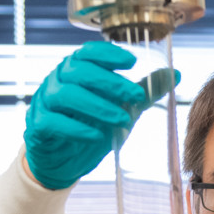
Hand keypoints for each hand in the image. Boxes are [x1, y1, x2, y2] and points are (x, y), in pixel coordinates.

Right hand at [22, 42, 178, 189]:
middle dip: (110, 83)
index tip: (131, 62)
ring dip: (98, 106)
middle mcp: (57, 81)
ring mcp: (44, 102)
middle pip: (79, 71)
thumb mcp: (120, 109)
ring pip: (66, 94)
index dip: (108, 54)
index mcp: (75, 70)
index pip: (87, 52)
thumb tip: (175, 74)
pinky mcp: (37, 126)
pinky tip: (96, 136)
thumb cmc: (89, 127)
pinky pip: (53, 121)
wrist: (62, 161)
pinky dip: (76, 128)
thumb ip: (142, 92)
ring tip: (122, 120)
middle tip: (136, 97)